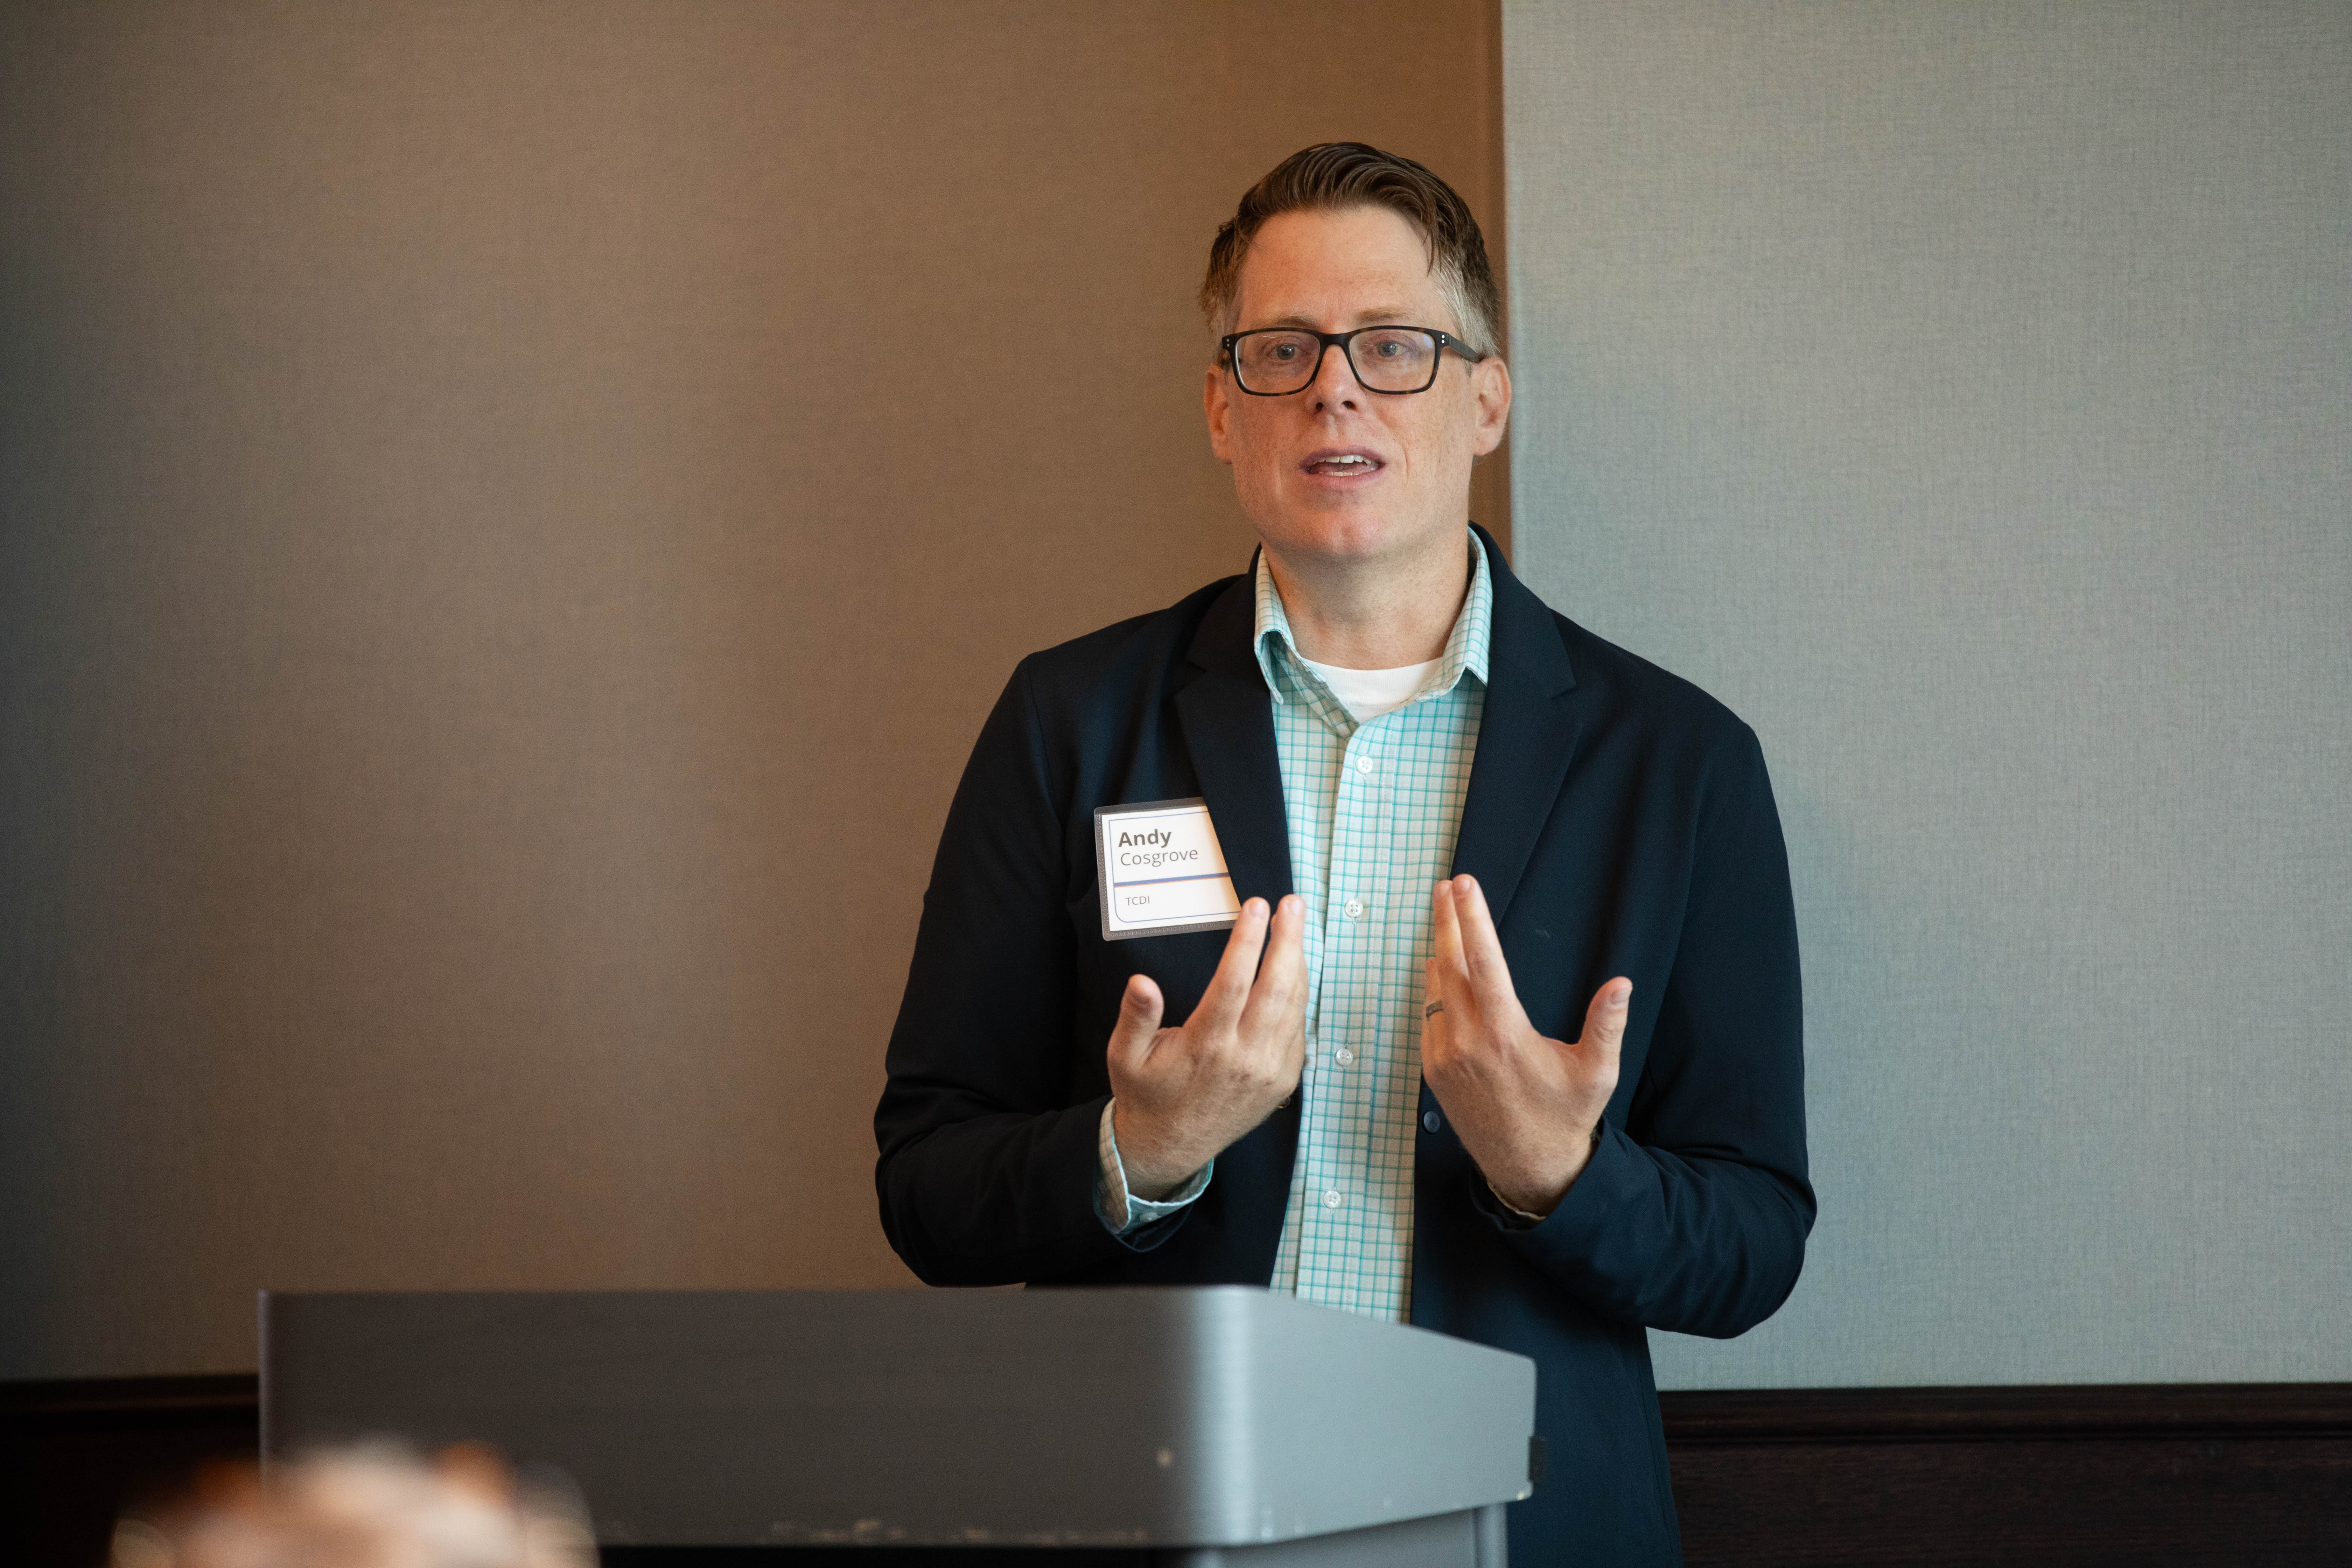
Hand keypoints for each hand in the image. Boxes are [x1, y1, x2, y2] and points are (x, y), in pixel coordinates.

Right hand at [1107, 894, 1307, 1197]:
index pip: (1233, 981)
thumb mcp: (1124, 1057)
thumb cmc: (1147, 1093)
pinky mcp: (1283, 1081)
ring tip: (1295, 925)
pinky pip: (1298, 1029)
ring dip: (1298, 961)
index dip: (1247, 940)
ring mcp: (1269, 1071)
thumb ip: (1135, 1018)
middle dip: (1287, 939)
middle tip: (1291, 903)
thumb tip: (1141, 982)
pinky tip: (1293, 969)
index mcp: (1206, 1046)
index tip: (1255, 905)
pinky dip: (1300, 995)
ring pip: (1294, 1005)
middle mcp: (1244, 1058)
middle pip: (1276, 987)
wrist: (1171, 1147)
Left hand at [1422, 875, 1628, 1217]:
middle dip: (1447, 921)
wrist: (1529, 1168)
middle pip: (1450, 965)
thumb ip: (1607, 1027)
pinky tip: (1440, 971)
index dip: (1473, 918)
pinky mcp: (1434, 1071)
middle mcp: (1467, 1042)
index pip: (1484, 961)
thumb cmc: (1566, 1117)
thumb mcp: (1596, 1074)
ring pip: (1435, 990)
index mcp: (1505, 1034)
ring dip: (1439, 951)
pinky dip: (1434, 989)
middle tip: (1445, 887)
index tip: (1464, 885)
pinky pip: (1429, 1018)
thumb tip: (1622, 985)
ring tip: (1443, 917)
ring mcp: (1445, 1057)